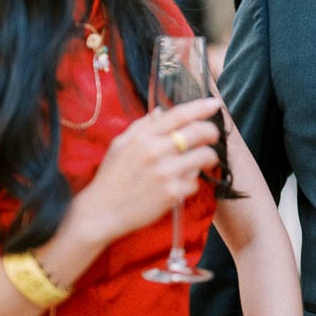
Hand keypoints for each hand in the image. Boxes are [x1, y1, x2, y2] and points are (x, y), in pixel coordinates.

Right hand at [80, 98, 220, 241]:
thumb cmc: (110, 178)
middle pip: (199, 132)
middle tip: (212, 137)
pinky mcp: (172, 193)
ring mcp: (165, 172)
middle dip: (212, 132)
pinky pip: (195, 182)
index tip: (214, 104)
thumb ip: (141, 126)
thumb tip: (161, 111)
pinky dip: (191, 183)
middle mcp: (155, 151)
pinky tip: (180, 185)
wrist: (101, 211)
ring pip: (204, 157)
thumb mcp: (119, 145)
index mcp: (143, 137)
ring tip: (200, 162)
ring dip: (207, 158)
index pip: (178, 114)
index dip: (201, 107)